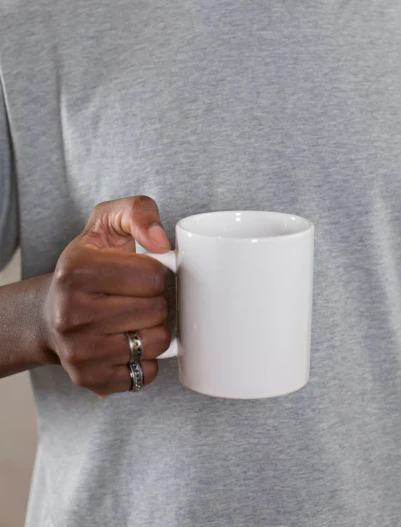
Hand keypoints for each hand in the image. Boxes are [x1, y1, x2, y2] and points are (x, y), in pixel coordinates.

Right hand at [43, 195, 172, 396]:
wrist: (48, 313)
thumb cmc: (85, 265)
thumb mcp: (106, 222)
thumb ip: (138, 212)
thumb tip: (160, 242)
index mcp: (76, 271)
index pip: (153, 275)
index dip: (156, 271)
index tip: (141, 271)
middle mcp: (71, 313)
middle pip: (156, 309)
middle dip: (156, 299)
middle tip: (136, 295)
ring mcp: (79, 351)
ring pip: (156, 342)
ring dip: (155, 328)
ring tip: (135, 317)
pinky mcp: (90, 378)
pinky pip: (146, 372)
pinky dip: (146, 357)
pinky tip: (129, 341)